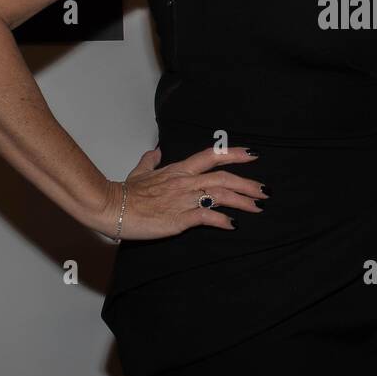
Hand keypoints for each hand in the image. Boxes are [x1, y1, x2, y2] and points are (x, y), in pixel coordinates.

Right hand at [95, 145, 264, 240]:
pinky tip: (233, 225)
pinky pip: (207, 217)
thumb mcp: (139, 172)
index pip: (211, 156)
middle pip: (224, 177)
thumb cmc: (124, 193)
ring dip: (243, 202)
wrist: (111, 207)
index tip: (253, 155)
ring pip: (221, 196)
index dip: (234, 154)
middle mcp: (185, 182)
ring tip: (258, 208)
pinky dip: (223, 221)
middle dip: (248, 184)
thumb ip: (150, 161)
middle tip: (265, 191)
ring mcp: (183, 199)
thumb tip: (156, 151)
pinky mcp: (179, 219)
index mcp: (178, 169)